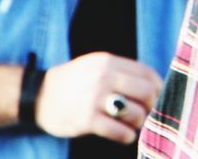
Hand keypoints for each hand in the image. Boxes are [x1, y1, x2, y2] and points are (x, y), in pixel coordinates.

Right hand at [35, 52, 163, 142]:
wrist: (38, 95)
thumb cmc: (74, 82)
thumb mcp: (96, 66)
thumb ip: (122, 71)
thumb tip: (155, 86)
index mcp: (107, 62)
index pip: (147, 73)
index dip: (159, 87)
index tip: (159, 97)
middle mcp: (103, 77)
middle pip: (146, 92)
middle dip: (152, 106)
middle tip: (147, 114)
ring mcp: (94, 98)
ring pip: (136, 113)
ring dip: (139, 123)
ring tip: (132, 125)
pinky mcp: (86, 119)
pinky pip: (119, 131)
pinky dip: (127, 136)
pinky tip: (125, 135)